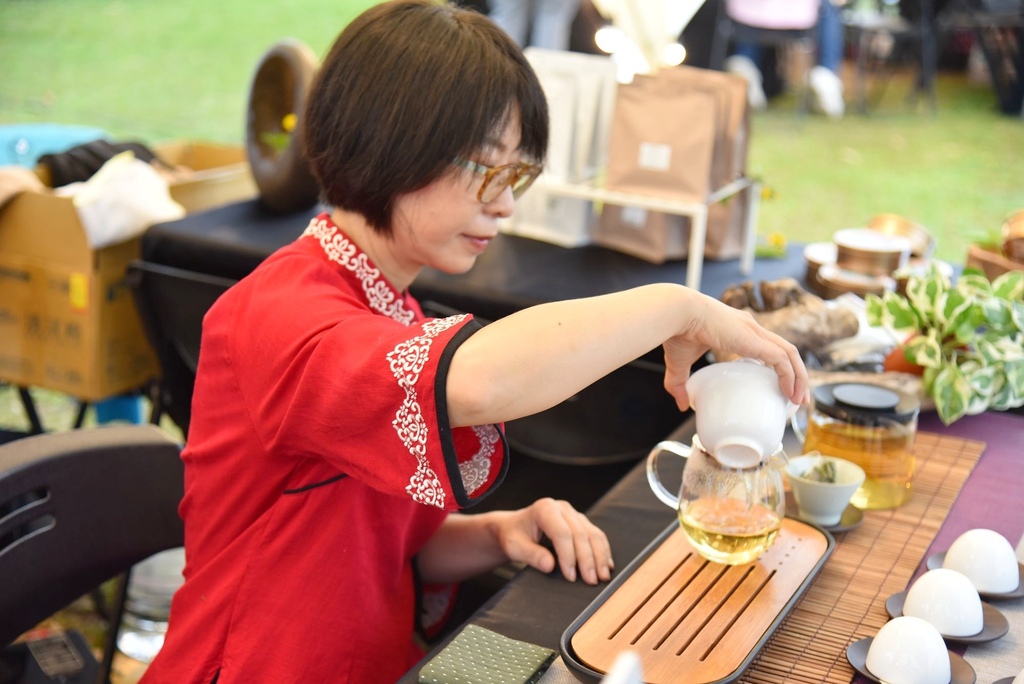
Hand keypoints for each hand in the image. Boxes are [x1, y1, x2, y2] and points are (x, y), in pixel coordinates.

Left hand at [499, 498, 612, 584]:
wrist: (514, 528)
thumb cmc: (513, 536)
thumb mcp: (515, 547)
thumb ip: (531, 555)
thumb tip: (550, 566)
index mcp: (544, 509)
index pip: (562, 533)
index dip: (568, 556)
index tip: (571, 576)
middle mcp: (561, 508)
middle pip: (580, 534)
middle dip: (587, 560)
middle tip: (591, 581)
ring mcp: (573, 514)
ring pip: (592, 534)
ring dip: (599, 556)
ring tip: (603, 576)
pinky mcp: (580, 522)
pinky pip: (596, 535)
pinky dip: (602, 551)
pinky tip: (606, 565)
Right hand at [661, 295, 808, 409]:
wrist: (678, 314)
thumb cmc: (677, 331)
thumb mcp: (680, 363)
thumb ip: (679, 384)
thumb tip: (681, 404)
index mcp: (737, 330)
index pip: (766, 346)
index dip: (777, 367)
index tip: (778, 386)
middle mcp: (751, 328)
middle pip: (784, 351)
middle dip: (796, 375)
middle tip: (797, 398)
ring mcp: (755, 332)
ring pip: (790, 354)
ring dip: (799, 377)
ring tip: (799, 399)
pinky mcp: (755, 340)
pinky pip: (783, 359)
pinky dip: (791, 376)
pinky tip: (790, 392)